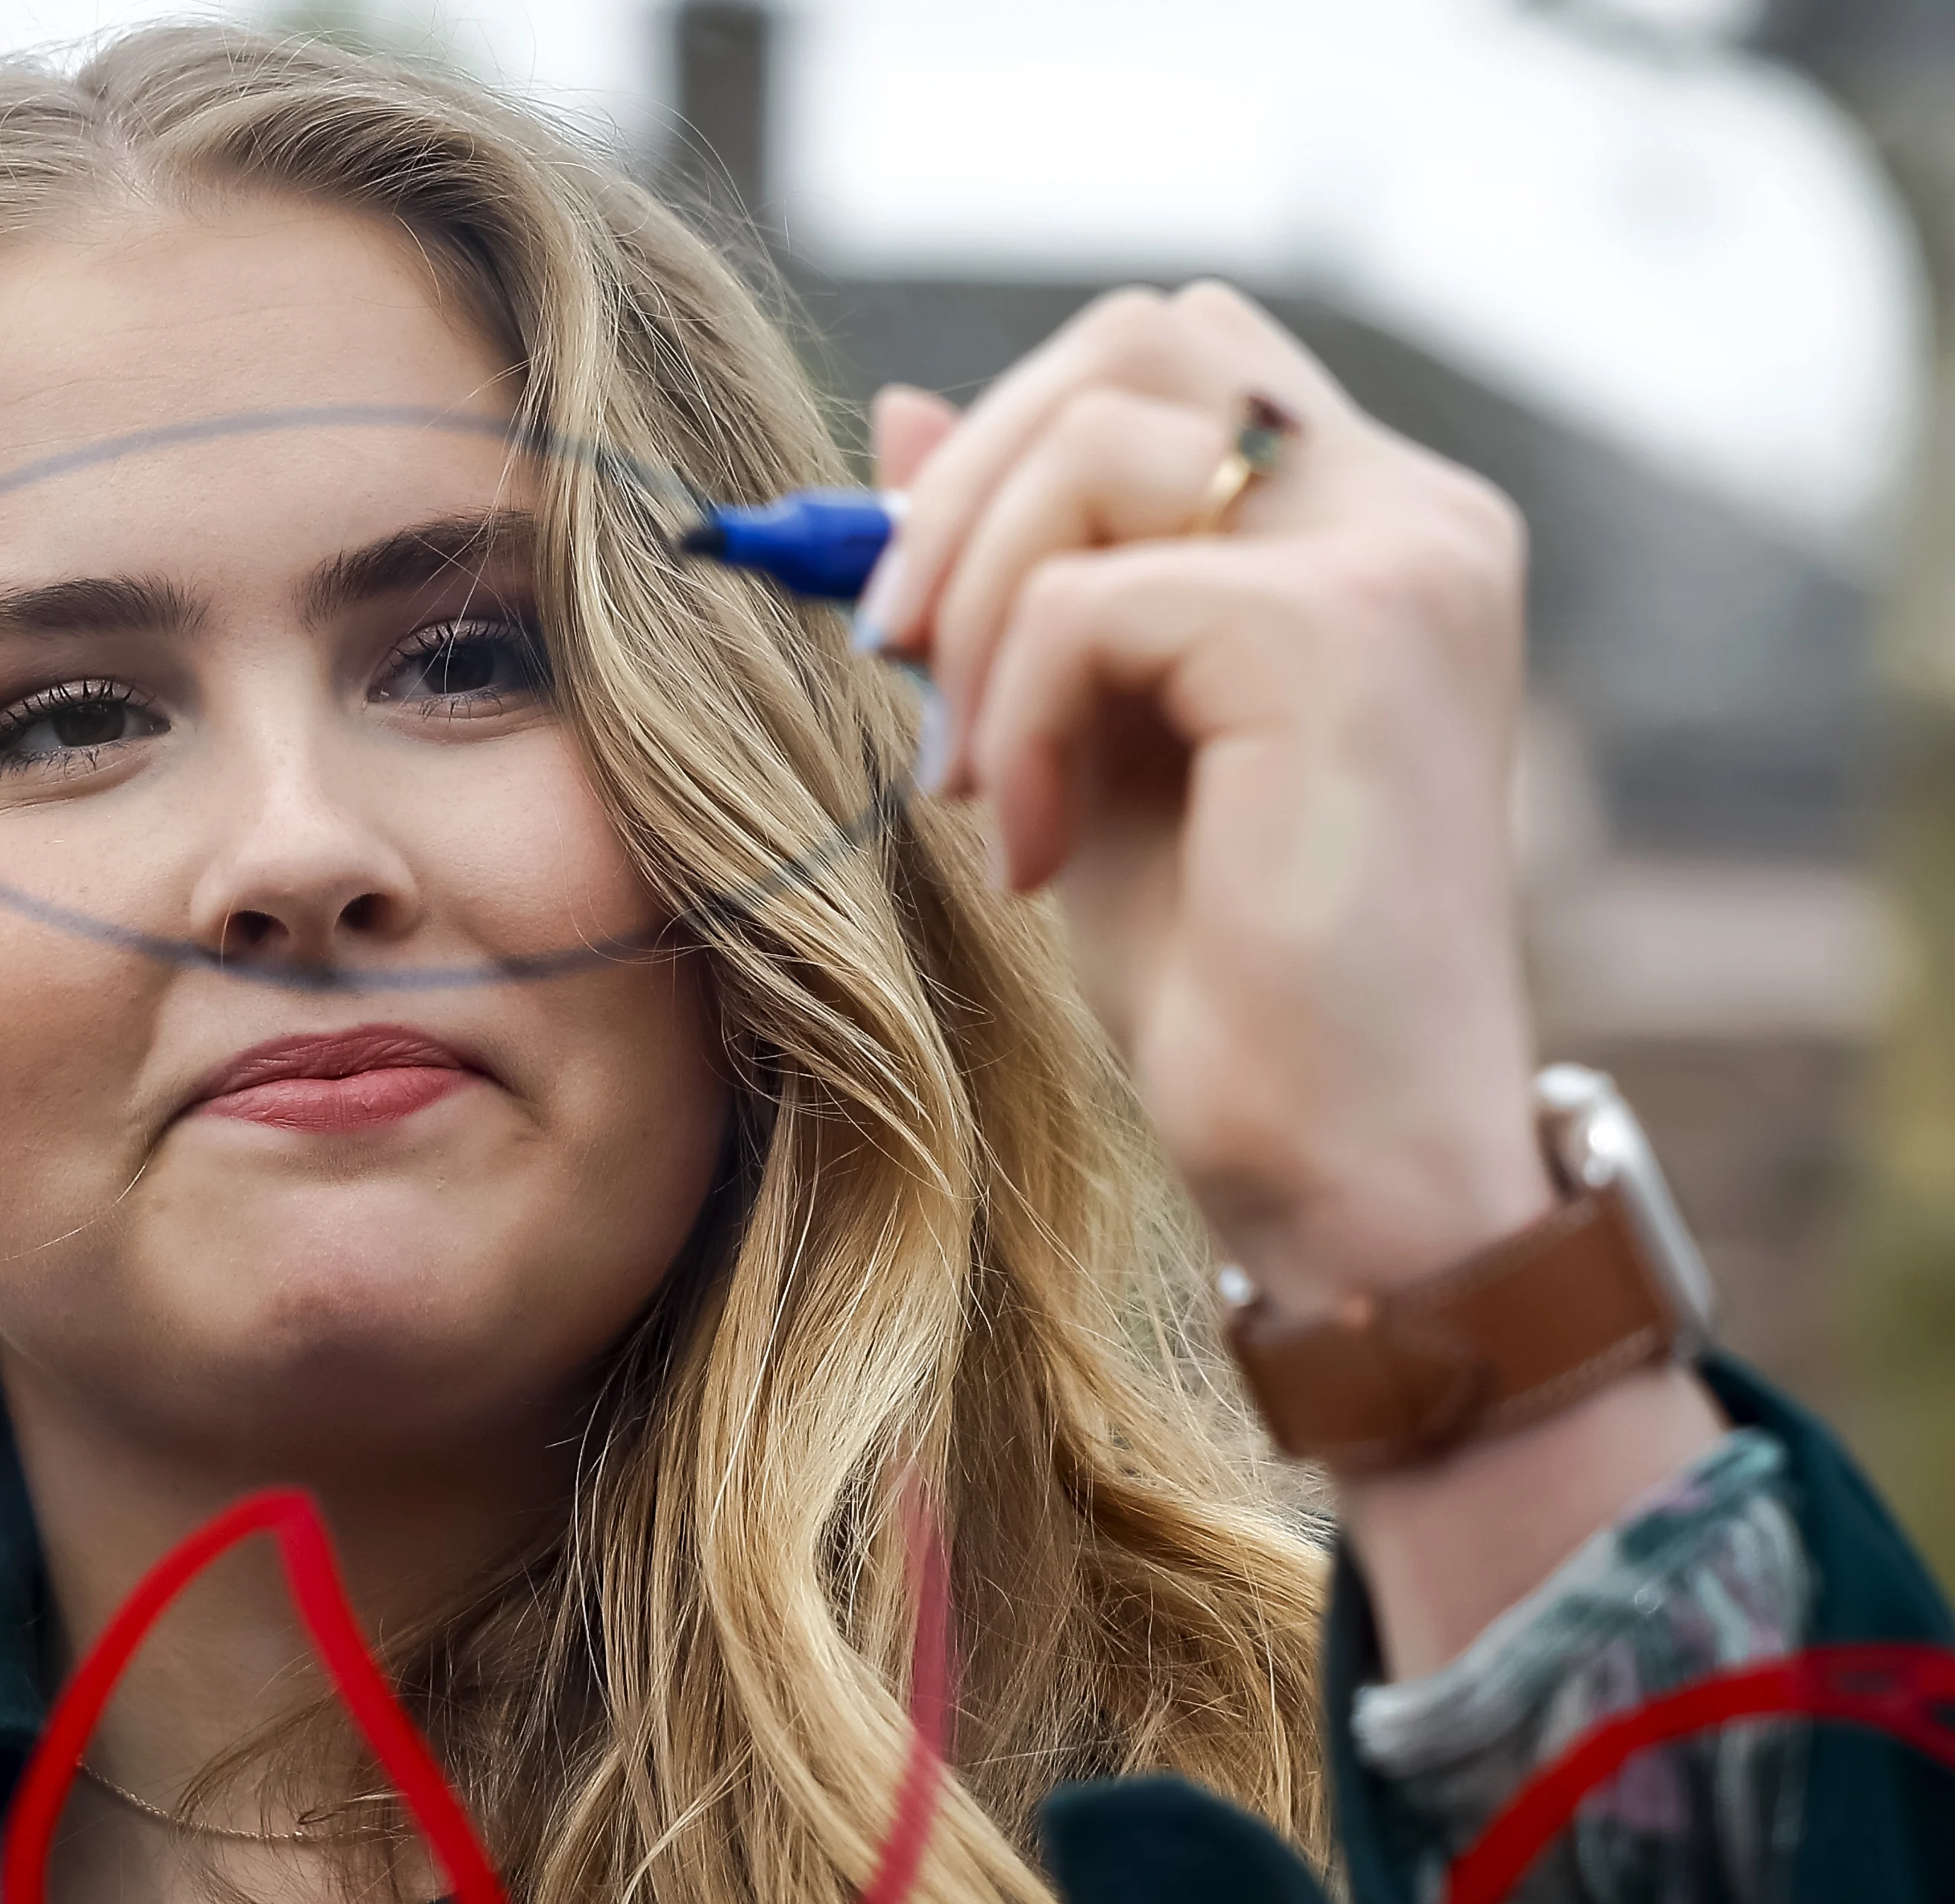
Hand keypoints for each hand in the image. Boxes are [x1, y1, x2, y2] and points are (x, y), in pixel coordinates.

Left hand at [865, 283, 1727, 1672]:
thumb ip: (1022, 570)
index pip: (1173, 350)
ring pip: (1104, 437)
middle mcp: (1415, 512)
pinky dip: (1018, 710)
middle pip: (1142, 334)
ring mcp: (1400, 562)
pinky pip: (1092, 592)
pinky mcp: (1344, 638)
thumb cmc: (1227, 975)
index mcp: (1373, 524)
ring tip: (975, 778)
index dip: (1012, 435)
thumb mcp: (1086, 735)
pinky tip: (1032, 848)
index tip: (917, 603)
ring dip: (980, 602)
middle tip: (897, 650)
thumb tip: (899, 409)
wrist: (1343, 1161)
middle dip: (975, 479)